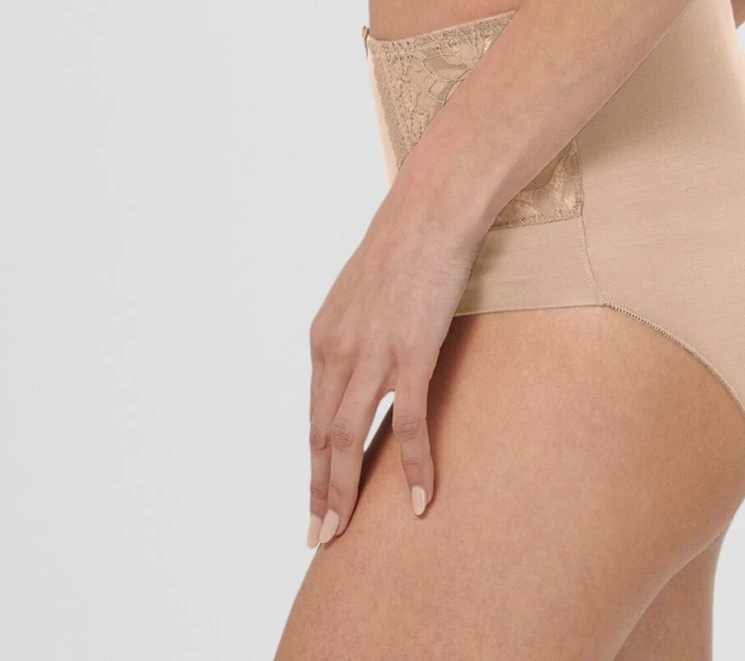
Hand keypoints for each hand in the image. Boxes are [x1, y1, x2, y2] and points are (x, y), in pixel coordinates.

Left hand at [306, 174, 485, 547]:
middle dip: (319, 491)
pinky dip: (413, 465)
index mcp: (325, 336)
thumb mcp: (364, 291)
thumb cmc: (406, 242)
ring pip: (348, 438)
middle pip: (321, 436)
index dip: (312, 463)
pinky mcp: (412, 351)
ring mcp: (373, 353)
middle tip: (319, 536)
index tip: (314, 500)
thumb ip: (357, 332)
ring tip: (344, 532)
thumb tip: (363, 362)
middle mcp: (338, 349)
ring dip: (346, 491)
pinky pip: (408, 423)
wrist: (432, 208)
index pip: (313, 415)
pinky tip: (419, 497)